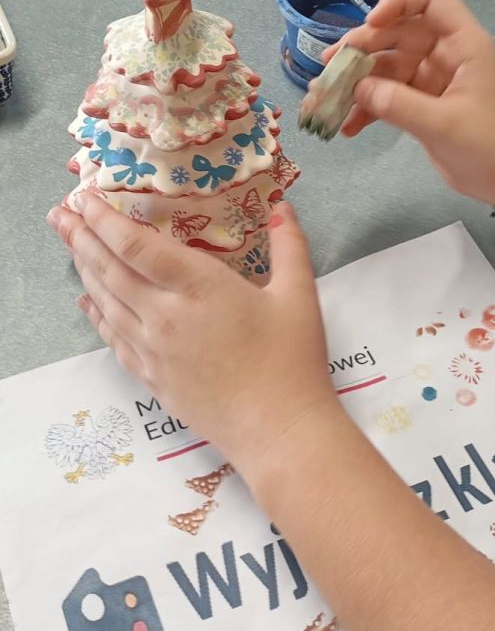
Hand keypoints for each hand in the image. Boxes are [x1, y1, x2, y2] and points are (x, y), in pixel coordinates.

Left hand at [46, 198, 336, 480]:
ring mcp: (154, 350)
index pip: (137, 246)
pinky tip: (88, 302)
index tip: (87, 198)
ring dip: (84, 271)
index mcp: (199, 287)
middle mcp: (165, 316)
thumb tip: (282, 205)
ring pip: (107, 303)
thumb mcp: (299, 294)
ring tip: (70, 246)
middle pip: (110, 270)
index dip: (106, 220)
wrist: (278, 432)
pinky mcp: (152, 378)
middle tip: (60, 214)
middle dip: (81, 238)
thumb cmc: (291, 361)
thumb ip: (289, 245)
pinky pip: (113, 339)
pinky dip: (97, 315)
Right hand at [323, 0, 494, 210]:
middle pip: (396, 33)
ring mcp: (428, 78)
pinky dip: (365, 109)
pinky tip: (347, 127)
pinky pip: (384, 97)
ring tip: (326, 97)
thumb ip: (400, 105)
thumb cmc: (489, 145)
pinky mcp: (418, 104)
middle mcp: (443, 54)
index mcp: (461, 44)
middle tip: (330, 66)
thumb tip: (358, 90)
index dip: (397, 3)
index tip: (371, 25)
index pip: (429, 0)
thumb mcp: (444, 124)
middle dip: (361, 48)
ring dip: (355, 81)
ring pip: (384, 67)